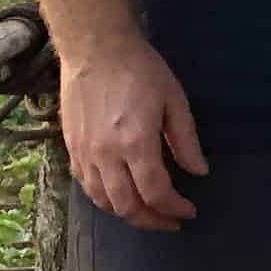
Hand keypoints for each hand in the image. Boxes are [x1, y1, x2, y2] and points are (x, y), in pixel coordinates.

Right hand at [59, 39, 207, 229]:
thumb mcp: (174, 101)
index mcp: (135, 143)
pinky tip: (121, 197)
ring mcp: (84, 153)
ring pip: (103, 201)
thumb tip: (200, 172)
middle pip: (127, 206)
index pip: (155, 192)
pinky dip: (105, 199)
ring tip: (149, 214)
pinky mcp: (71, 148)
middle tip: (171, 221)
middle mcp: (105, 155)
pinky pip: (86, 186)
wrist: (95, 49)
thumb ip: (186, 141)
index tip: (189, 211)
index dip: (174, 208)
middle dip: (152, 220)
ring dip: (127, 214)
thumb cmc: (140, 70)